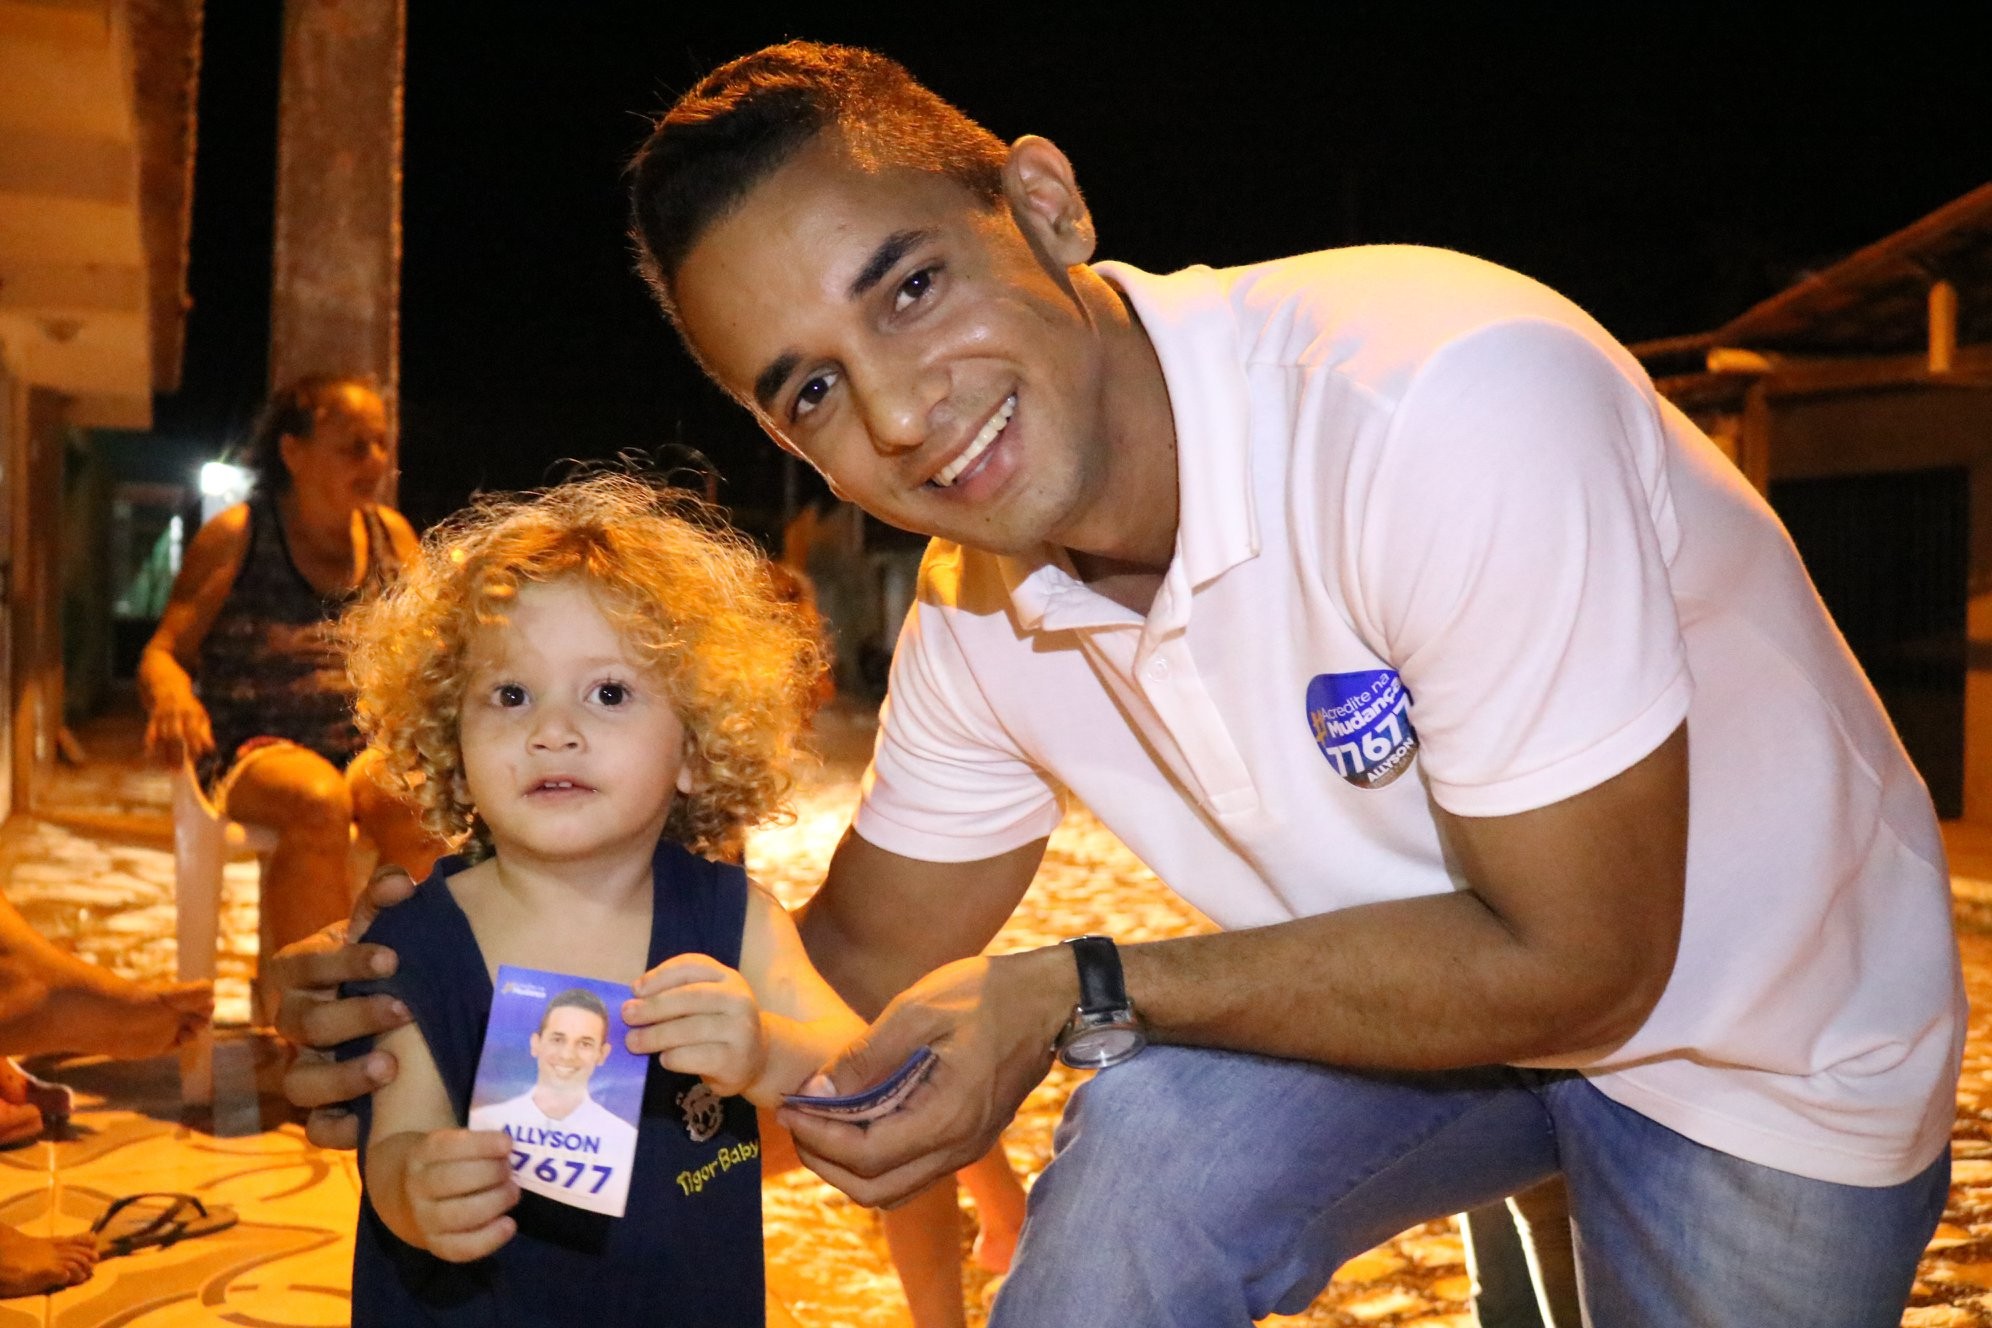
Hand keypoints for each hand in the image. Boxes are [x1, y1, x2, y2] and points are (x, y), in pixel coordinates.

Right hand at [143, 691, 213, 764]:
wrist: (167, 688)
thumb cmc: (188, 707)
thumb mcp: (200, 716)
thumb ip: (205, 733)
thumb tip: (210, 750)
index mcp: (191, 714)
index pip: (193, 733)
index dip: (194, 746)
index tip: (195, 760)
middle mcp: (176, 715)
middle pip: (176, 737)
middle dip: (176, 754)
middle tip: (177, 771)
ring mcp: (163, 717)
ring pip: (161, 738)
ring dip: (162, 753)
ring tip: (164, 769)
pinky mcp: (152, 719)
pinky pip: (149, 734)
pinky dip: (149, 746)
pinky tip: (150, 757)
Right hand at [272, 864, 417, 1147]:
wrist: (390, 1002)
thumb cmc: (383, 958)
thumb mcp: (382, 926)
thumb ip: (386, 898)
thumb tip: (401, 882)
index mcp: (301, 972)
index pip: (303, 966)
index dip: (345, 963)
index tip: (393, 959)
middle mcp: (294, 1021)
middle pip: (304, 1024)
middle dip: (355, 1016)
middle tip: (405, 1010)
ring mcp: (305, 1065)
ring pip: (300, 1082)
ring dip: (342, 1077)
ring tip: (390, 1066)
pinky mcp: (323, 1107)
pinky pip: (314, 1128)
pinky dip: (335, 1129)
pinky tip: (366, 1125)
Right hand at [405, 1129, 518, 1261]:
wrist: (409, 1200)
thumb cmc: (445, 1165)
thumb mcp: (450, 1146)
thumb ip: (477, 1144)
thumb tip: (512, 1149)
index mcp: (421, 1155)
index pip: (447, 1147)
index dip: (481, 1145)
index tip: (507, 1144)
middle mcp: (417, 1187)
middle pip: (452, 1180)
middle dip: (490, 1173)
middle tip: (509, 1171)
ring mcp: (424, 1219)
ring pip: (457, 1215)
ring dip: (494, 1202)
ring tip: (512, 1193)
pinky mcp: (436, 1245)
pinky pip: (461, 1247)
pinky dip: (489, 1238)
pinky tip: (509, 1225)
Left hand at [623, 954, 766, 1098]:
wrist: (757, 1058)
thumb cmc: (719, 1025)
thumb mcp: (708, 1000)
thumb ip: (678, 993)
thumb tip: (635, 998)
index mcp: (728, 977)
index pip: (691, 967)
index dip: (660, 975)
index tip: (635, 989)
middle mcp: (738, 999)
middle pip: (689, 997)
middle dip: (653, 1007)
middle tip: (628, 1016)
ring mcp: (740, 1030)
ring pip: (690, 1029)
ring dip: (655, 1035)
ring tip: (633, 1042)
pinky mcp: (734, 1060)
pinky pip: (695, 1056)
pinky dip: (673, 1057)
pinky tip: (664, 1058)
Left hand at [777, 948, 1071, 1207]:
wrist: (1050, 997)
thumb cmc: (986, 993)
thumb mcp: (919, 1009)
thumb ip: (866, 1056)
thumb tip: (817, 1089)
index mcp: (947, 1116)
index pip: (866, 1156)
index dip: (818, 1138)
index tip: (790, 1107)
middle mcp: (958, 1146)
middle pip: (875, 1190)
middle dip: (825, 1162)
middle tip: (796, 1122)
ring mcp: (967, 1148)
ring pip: (894, 1189)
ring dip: (848, 1168)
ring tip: (819, 1124)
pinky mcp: (969, 1139)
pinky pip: (913, 1172)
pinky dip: (876, 1160)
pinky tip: (858, 1120)